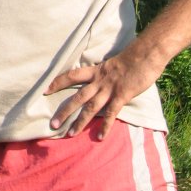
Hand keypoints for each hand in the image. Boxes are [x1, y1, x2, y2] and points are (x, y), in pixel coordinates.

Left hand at [45, 43, 165, 139]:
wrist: (145, 53)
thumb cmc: (132, 57)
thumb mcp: (113, 63)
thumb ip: (106, 73)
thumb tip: (102, 80)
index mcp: (96, 70)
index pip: (72, 75)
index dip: (58, 82)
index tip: (45, 90)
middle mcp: (99, 80)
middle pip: (78, 96)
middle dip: (64, 111)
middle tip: (52, 124)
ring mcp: (110, 88)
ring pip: (91, 107)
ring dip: (80, 122)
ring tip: (70, 134)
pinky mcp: (122, 95)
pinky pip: (111, 113)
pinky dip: (105, 126)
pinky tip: (99, 137)